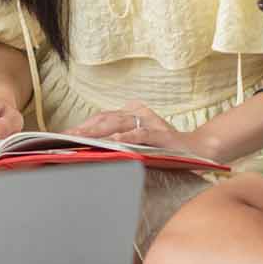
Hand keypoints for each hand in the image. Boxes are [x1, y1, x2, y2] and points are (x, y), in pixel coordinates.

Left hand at [69, 101, 199, 155]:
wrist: (198, 149)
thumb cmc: (164, 148)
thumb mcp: (139, 142)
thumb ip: (119, 141)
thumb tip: (92, 150)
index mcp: (131, 112)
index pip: (102, 117)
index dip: (83, 126)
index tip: (63, 135)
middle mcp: (139, 113)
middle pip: (105, 119)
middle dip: (84, 129)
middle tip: (65, 138)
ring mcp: (150, 122)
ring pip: (118, 124)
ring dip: (98, 132)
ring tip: (81, 138)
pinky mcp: (161, 134)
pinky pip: (141, 134)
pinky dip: (127, 137)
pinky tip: (115, 142)